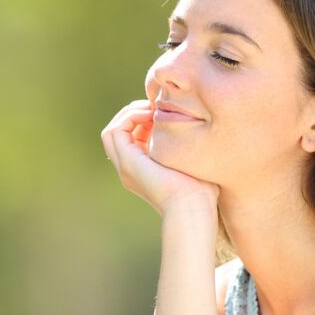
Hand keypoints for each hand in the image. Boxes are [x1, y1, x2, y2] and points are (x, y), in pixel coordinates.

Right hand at [101, 99, 219, 215]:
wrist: (193, 208)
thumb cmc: (202, 192)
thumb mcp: (193, 165)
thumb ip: (188, 150)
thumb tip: (198, 131)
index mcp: (143, 171)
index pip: (133, 138)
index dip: (144, 120)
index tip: (165, 113)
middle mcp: (130, 169)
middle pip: (119, 134)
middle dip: (135, 114)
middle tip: (156, 107)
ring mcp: (126, 166)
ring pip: (113, 131)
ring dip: (130, 114)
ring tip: (152, 109)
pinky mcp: (127, 162)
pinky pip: (115, 131)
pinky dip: (130, 118)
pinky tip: (151, 115)